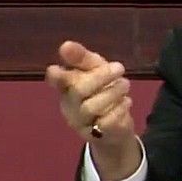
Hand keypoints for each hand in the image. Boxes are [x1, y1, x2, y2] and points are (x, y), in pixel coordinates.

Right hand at [45, 41, 139, 180]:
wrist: (115, 128)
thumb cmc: (102, 92)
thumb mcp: (96, 70)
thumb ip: (83, 58)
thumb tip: (65, 44)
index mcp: (66, 87)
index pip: (55, 80)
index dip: (57, 75)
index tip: (59, 68)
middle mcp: (69, 105)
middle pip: (79, 90)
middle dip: (101, 76)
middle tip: (120, 67)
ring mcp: (80, 122)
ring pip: (91, 107)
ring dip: (113, 92)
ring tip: (125, 84)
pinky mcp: (95, 135)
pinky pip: (105, 122)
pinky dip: (119, 109)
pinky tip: (126, 102)